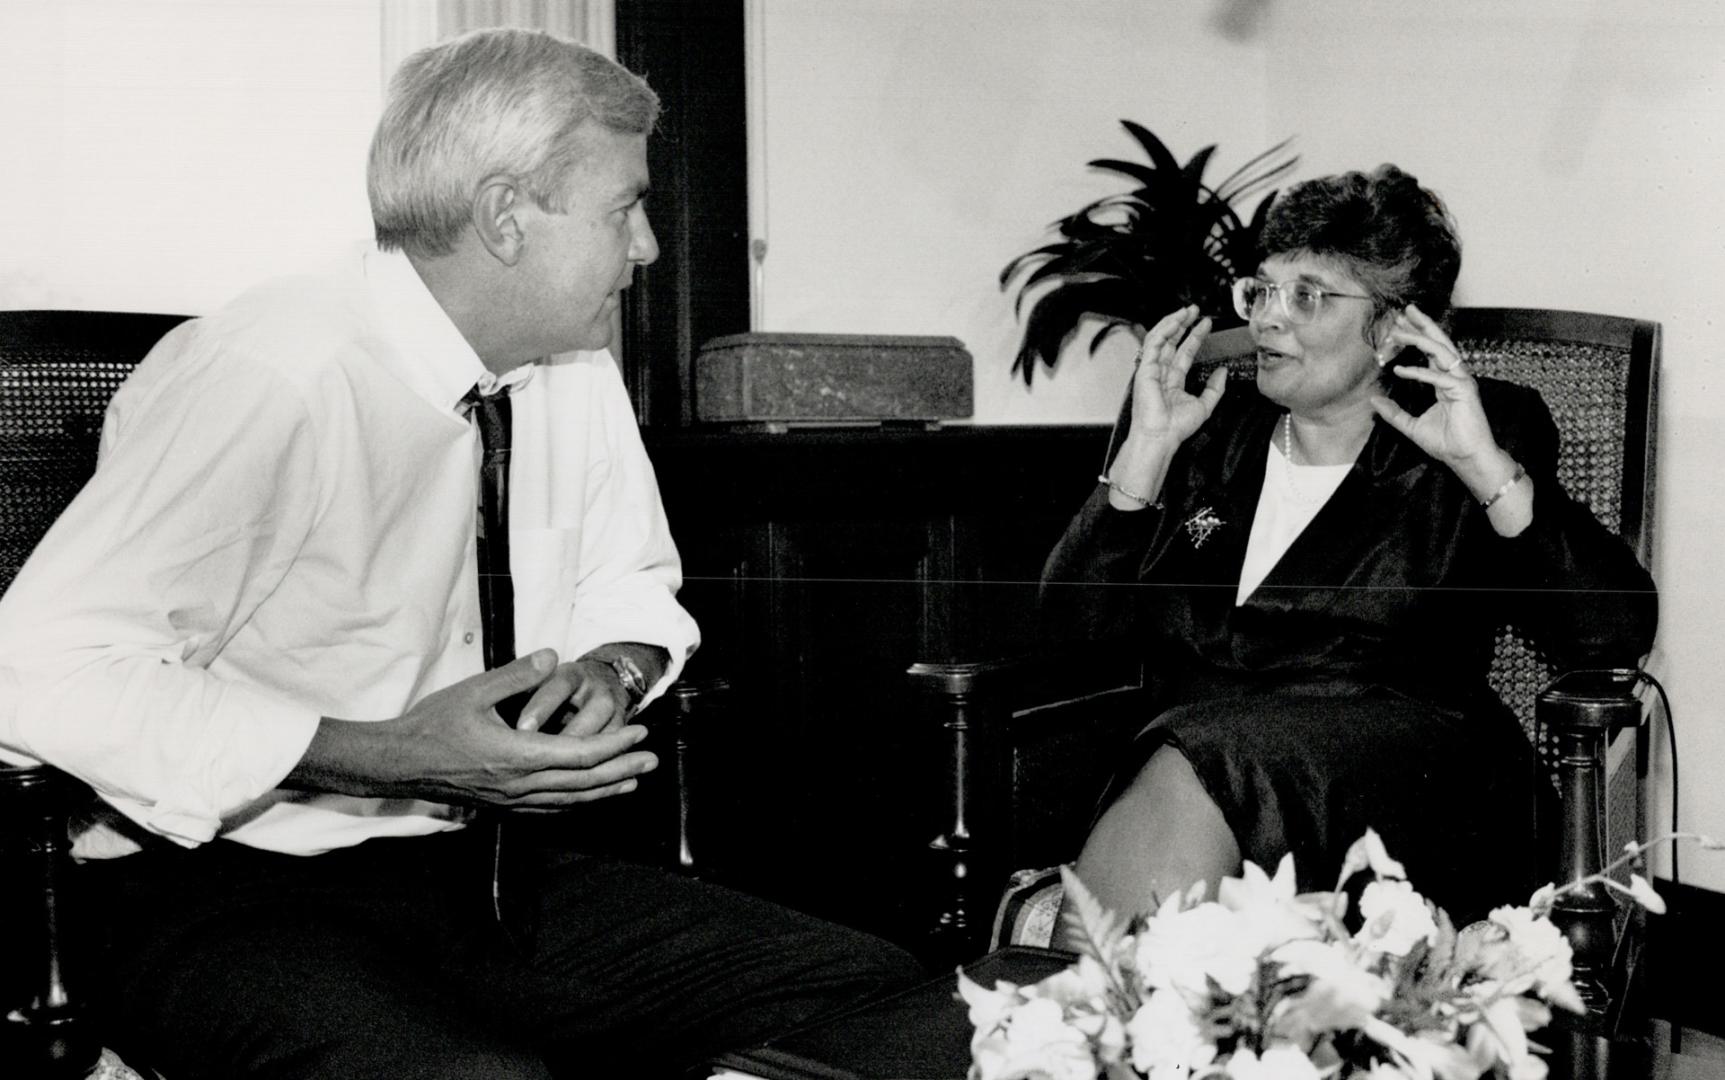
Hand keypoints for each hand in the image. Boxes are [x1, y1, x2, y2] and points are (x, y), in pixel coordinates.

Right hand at [291, 649, 657, 809]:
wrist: (397, 763)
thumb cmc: (432, 723)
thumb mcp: (474, 690)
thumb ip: (516, 675)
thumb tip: (552, 656)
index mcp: (516, 755)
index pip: (580, 754)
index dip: (615, 744)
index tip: (640, 730)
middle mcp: (519, 785)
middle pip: (584, 782)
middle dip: (622, 769)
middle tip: (653, 758)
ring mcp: (511, 800)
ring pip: (570, 801)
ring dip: (605, 790)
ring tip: (634, 780)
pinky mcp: (502, 806)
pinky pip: (550, 810)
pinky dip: (577, 802)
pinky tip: (590, 796)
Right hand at [1125, 305, 1228, 449]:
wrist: (1161, 437)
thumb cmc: (1176, 428)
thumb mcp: (1204, 405)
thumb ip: (1214, 388)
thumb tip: (1222, 372)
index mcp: (1172, 381)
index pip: (1184, 352)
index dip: (1195, 337)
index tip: (1206, 324)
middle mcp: (1160, 373)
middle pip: (1172, 342)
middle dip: (1183, 324)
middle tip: (1195, 310)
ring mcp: (1151, 370)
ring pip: (1160, 339)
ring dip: (1173, 322)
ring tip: (1186, 311)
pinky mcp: (1144, 368)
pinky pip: (1152, 344)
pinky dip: (1163, 330)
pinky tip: (1175, 321)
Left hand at [1369, 305, 1504, 476]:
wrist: (1465, 458)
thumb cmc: (1446, 443)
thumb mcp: (1411, 426)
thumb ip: (1394, 413)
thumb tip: (1373, 401)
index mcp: (1444, 380)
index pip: (1431, 351)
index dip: (1417, 335)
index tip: (1398, 325)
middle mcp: (1454, 376)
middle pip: (1439, 342)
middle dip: (1422, 324)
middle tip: (1404, 310)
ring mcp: (1462, 382)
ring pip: (1441, 352)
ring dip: (1419, 339)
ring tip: (1398, 331)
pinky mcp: (1465, 392)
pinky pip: (1440, 377)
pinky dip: (1420, 372)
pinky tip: (1401, 370)